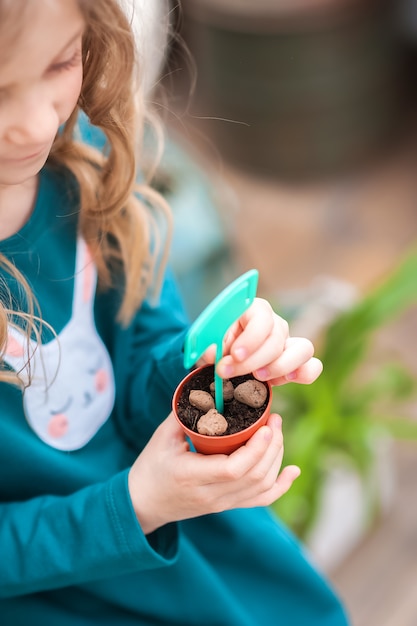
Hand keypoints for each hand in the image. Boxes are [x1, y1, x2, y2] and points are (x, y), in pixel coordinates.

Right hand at [128, 412, 299, 534]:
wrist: (143, 502)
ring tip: (277, 433)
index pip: (234, 469)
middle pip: (254, 477)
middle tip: (276, 419)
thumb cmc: (151, 465)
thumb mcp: (163, 436)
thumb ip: (187, 411)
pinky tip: (293, 471)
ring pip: (261, 488)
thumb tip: (210, 384)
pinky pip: (260, 500)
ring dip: (276, 459)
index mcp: (192, 476)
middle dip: (272, 446)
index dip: (256, 449)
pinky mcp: (227, 506)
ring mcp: (221, 504)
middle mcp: (211, 495)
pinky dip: (281, 486)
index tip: (266, 425)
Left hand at [199, 297, 322, 385]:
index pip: (262, 319)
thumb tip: (214, 354)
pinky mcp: (295, 363)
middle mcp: (275, 324)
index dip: (251, 339)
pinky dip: (303, 374)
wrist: (221, 358)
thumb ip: (209, 346)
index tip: (234, 355)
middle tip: (228, 372)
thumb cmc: (215, 343)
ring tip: (258, 377)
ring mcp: (288, 343)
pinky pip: (312, 366)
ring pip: (303, 349)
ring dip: (280, 366)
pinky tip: (283, 381)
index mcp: (255, 310)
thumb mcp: (207, 341)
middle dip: (253, 360)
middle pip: (277, 339)